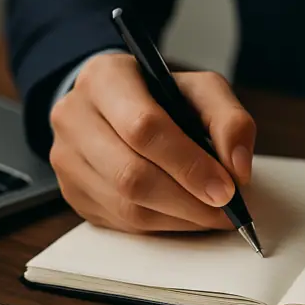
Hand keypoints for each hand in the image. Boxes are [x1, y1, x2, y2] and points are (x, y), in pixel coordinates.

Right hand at [49, 53, 254, 232]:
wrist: (113, 105)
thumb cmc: (160, 96)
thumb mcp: (201, 90)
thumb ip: (229, 121)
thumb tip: (237, 168)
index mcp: (105, 78)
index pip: (144, 128)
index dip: (189, 164)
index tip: (225, 189)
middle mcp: (74, 116)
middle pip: (131, 174)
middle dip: (187, 200)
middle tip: (225, 211)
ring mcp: (66, 158)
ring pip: (125, 205)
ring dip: (178, 218)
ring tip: (211, 214)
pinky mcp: (71, 192)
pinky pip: (120, 222)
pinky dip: (161, 225)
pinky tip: (184, 215)